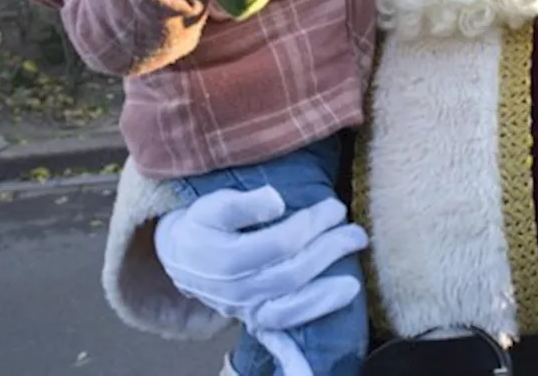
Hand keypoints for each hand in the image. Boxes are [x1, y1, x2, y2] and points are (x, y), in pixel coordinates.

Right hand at [155, 186, 368, 375]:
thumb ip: (243, 203)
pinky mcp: (253, 320)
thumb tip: (277, 200)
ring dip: (326, 296)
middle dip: (329, 251)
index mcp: (227, 258)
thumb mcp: (213, 205)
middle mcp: (236, 290)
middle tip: (356, 233)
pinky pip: (281, 331)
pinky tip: (325, 337)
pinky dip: (304, 336)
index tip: (334, 207)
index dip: (313, 224)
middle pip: (292, 274)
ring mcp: (245, 310)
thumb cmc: (203, 226)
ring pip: (289, 310)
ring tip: (353, 282)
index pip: (281, 242)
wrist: (181, 257)